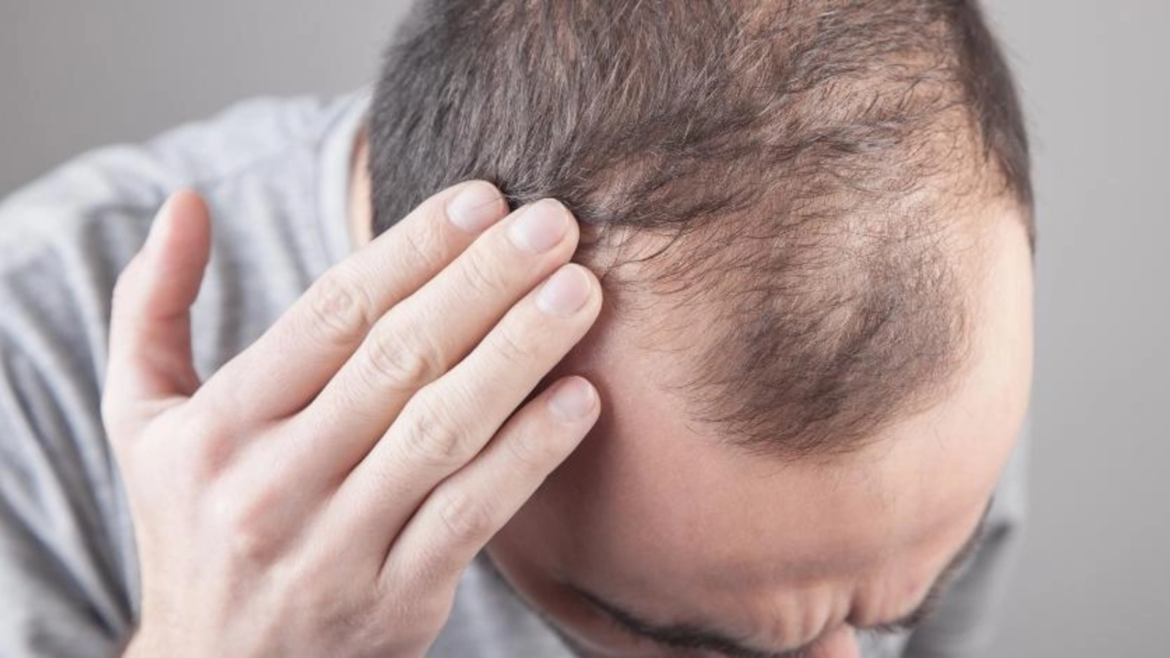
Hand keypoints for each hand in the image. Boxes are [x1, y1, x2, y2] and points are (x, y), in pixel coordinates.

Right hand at [102, 183, 601, 656]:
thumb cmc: (193, 525)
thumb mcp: (144, 420)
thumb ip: (152, 309)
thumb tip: (184, 200)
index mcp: (219, 427)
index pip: (331, 315)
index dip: (413, 249)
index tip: (482, 199)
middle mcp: (273, 484)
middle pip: (399, 360)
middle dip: (485, 283)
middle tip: (555, 223)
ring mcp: (337, 548)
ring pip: (443, 431)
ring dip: (520, 355)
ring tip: (580, 293)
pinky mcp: (396, 601)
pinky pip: (473, 516)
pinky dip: (530, 455)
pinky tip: (581, 398)